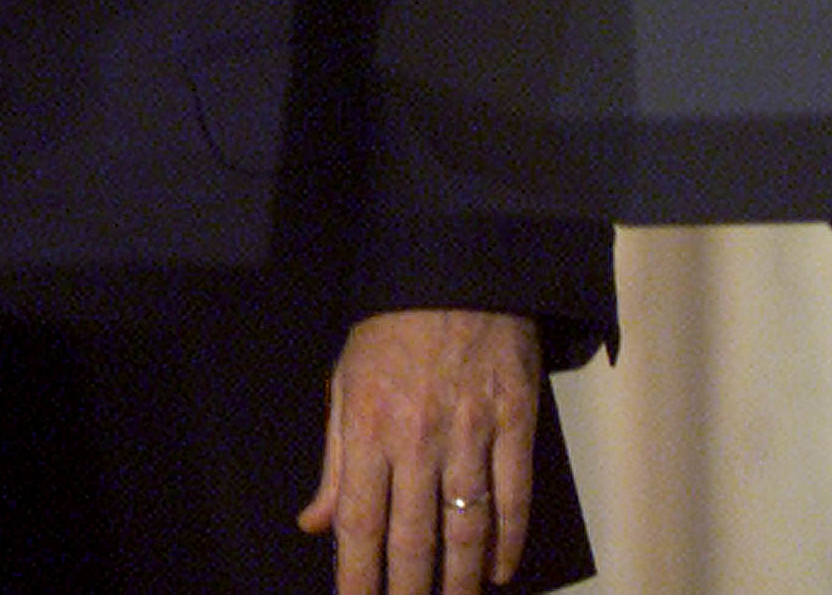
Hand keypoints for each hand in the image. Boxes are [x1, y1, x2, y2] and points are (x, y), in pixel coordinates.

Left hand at [298, 308, 542, 594]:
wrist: (454, 269)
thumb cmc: (389, 330)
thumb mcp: (344, 384)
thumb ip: (333, 461)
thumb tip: (315, 523)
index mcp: (367, 427)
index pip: (359, 521)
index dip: (357, 576)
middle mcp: (417, 438)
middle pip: (414, 536)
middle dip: (409, 590)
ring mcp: (470, 433)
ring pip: (468, 527)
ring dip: (461, 580)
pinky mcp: (516, 423)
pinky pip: (514, 497)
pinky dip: (509, 542)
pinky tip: (499, 573)